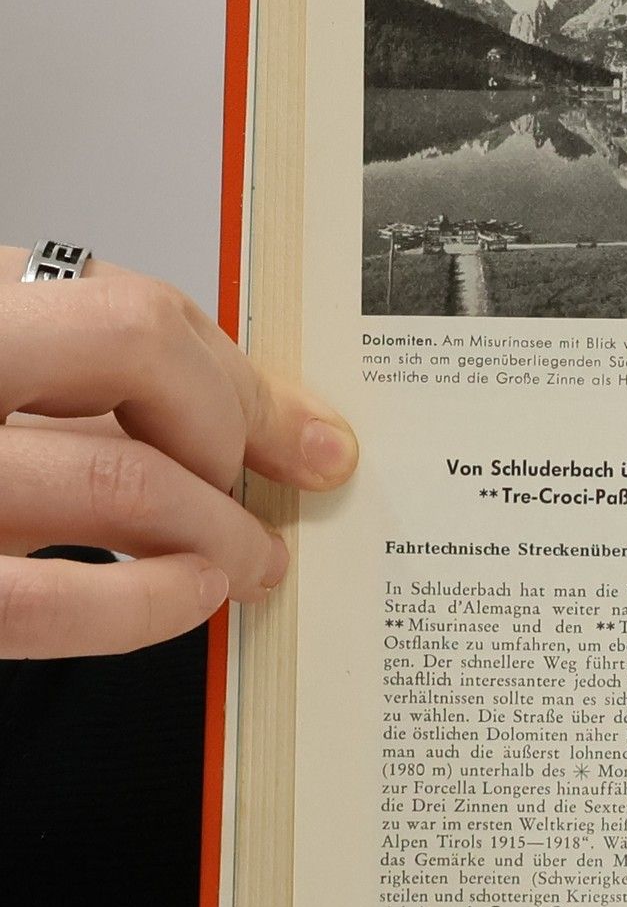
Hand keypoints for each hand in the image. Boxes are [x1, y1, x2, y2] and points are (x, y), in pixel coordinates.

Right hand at [1, 248, 357, 657]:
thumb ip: (95, 368)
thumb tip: (275, 423)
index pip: (130, 303)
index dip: (237, 377)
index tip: (299, 431)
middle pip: (135, 342)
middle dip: (236, 424)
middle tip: (283, 490)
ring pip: (115, 477)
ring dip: (220, 528)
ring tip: (251, 561)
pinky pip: (47, 603)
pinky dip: (150, 602)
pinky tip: (189, 596)